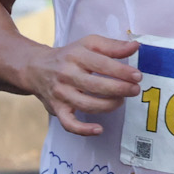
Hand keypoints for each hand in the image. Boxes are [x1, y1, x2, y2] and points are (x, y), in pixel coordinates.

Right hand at [25, 31, 141, 135]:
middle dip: (120, 89)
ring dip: (108, 105)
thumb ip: (113, 46)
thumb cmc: (69, 56)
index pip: (102, 64)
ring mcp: (61, 93)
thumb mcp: (89, 44)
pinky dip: (84, 130)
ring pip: (87, 105)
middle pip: (96, 86)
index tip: (137, 76)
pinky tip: (99, 129)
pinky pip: (69, 124)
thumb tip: (136, 46)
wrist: (36, 67)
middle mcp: (67, 74)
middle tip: (134, 90)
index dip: (122, 71)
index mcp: (76, 55)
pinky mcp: (57, 109)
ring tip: (121, 101)